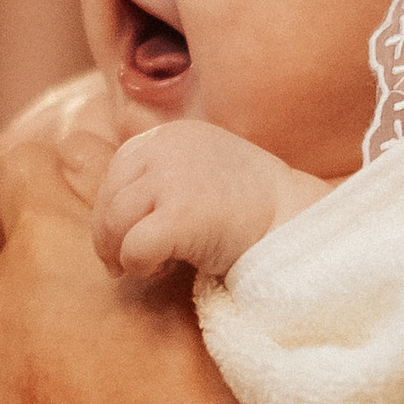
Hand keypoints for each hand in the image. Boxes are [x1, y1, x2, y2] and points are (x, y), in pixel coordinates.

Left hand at [92, 119, 324, 278]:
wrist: (297, 221)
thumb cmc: (251, 207)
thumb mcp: (200, 171)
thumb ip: (161, 175)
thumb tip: (105, 206)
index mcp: (169, 135)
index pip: (117, 173)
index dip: (115, 210)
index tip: (130, 237)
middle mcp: (165, 148)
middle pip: (107, 199)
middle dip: (109, 237)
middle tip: (124, 264)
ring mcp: (171, 179)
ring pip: (113, 224)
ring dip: (122, 253)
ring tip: (153, 266)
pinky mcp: (179, 215)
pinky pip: (133, 248)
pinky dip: (139, 266)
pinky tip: (165, 268)